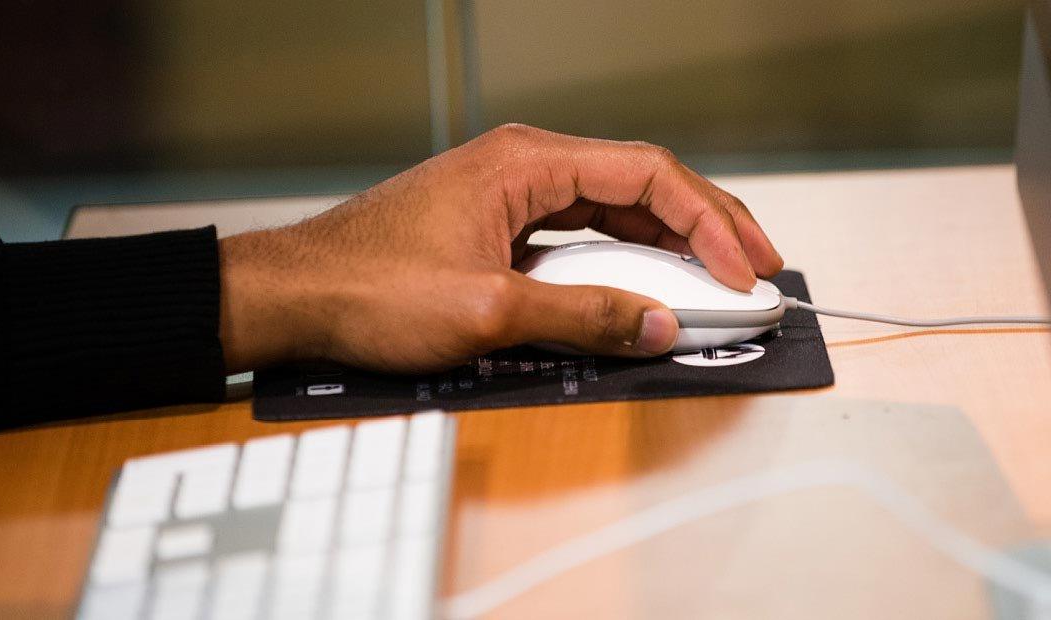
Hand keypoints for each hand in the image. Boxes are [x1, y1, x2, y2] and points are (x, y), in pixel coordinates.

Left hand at [218, 124, 783, 373]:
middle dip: (706, 226)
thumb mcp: (486, 311)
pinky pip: (583, 235)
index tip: (744, 268)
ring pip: (616, 209)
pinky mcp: (501, 228)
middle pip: (641, 183)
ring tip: (720, 278)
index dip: (708, 221)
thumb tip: (657, 324)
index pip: (647, 174)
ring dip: (670, 244)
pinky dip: (624, 260)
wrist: (294, 297)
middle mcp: (524, 167)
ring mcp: (513, 196)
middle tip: (757, 268)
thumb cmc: (367, 288)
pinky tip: (650, 286)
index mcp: (526, 163)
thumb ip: (582, 316)